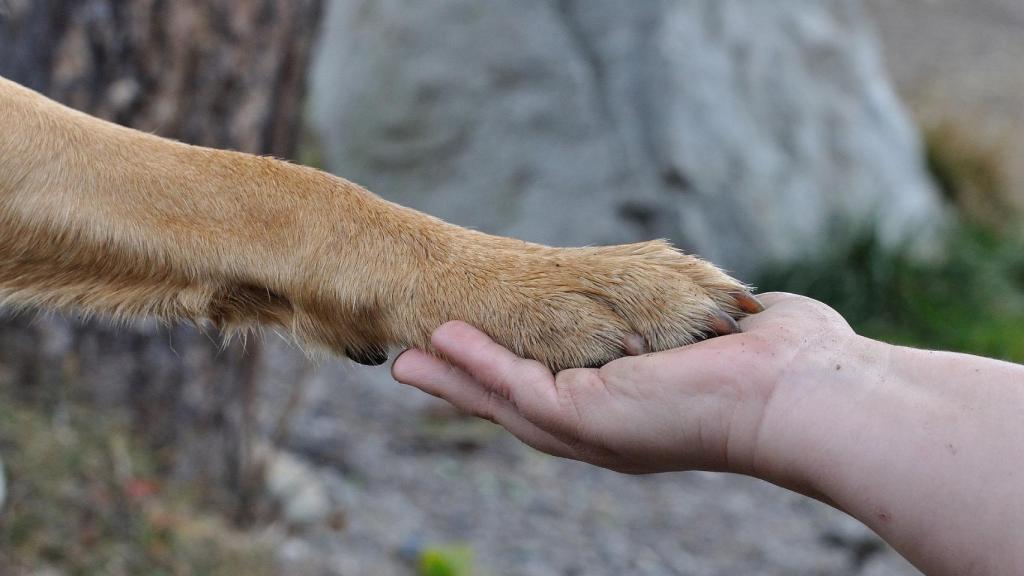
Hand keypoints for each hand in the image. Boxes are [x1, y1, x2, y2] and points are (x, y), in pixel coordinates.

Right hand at [391, 292, 857, 475]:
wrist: (806, 392)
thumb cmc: (786, 363)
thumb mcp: (723, 334)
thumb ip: (706, 322)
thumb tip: (734, 307)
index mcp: (634, 413)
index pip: (560, 392)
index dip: (514, 374)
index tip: (478, 352)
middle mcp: (606, 429)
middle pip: (517, 407)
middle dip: (466, 385)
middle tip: (414, 367)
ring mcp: (592, 428)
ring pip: (504, 402)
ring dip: (454, 378)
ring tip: (408, 358)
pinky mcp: (586, 416)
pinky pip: (515, 386)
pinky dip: (475, 364)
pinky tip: (441, 342)